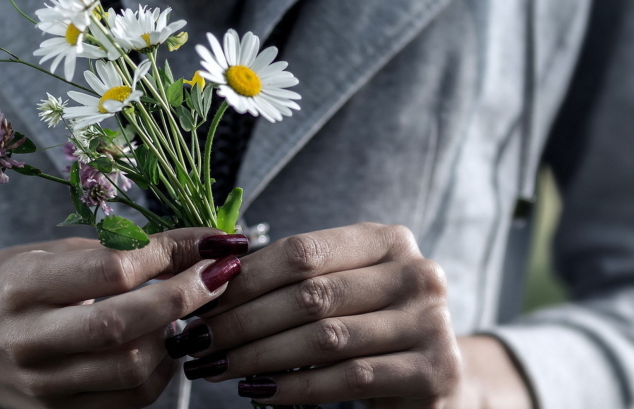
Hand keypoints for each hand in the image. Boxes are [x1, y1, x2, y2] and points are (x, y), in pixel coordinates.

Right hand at [0, 230, 247, 408]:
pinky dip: (160, 372)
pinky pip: (128, 401)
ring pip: (133, 370)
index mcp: (22, 286)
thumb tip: (195, 244)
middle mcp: (28, 340)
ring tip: (188, 311)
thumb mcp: (48, 252)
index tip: (209, 242)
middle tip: (220, 275)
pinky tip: (164, 345)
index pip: (110, 270)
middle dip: (186, 298)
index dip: (169, 255)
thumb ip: (115, 250)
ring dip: (176, 339)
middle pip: (125, 325)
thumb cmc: (7, 285)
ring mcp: (43, 386)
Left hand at [167, 223, 463, 406]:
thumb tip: (212, 275)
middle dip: (242, 320)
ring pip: (324, 338)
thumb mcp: (341, 288)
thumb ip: (294, 276)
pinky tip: (257, 392)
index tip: (200, 300)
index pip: (303, 251)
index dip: (247, 277)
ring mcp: (431, 322)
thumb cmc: (369, 326)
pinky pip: (347, 379)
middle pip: (309, 295)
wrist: (436, 379)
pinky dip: (295, 387)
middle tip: (197, 340)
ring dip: (258, 355)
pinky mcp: (435, 370)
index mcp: (387, 240)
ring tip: (216, 367)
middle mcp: (416, 273)